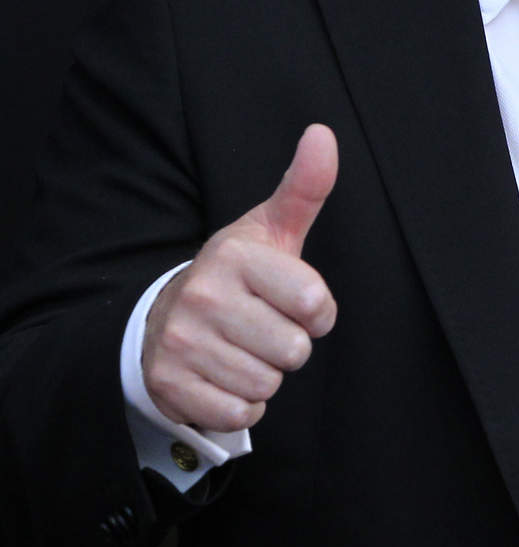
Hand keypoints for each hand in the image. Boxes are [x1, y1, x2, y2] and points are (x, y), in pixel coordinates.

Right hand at [142, 124, 338, 431]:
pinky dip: (241, 403)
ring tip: (243, 347)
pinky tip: (226, 374)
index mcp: (236, 255)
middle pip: (294, 351)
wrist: (166, 317)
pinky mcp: (170, 385)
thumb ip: (305, 186)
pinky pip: (238, 413)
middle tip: (265, 325)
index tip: (298, 301)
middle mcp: (204, 296)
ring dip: (265, 374)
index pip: (314, 304)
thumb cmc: (240, 272)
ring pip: (267, 384)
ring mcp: (182, 342)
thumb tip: (323, 133)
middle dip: (290, 345)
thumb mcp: (273, 228)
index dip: (318, 311)